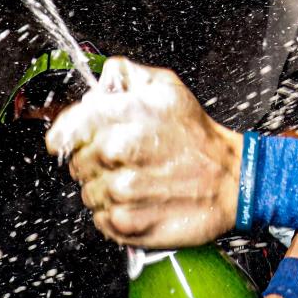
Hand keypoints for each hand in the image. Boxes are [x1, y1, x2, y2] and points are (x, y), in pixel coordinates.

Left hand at [46, 57, 242, 247]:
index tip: (74, 141)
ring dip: (105, 189)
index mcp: (124, 116)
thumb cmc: (199, 138)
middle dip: (95, 161)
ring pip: (87, 192)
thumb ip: (125, 74)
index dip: (67, 136)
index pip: (65, 131)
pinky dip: (115, 214)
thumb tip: (98, 83)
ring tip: (138, 182)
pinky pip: (100, 218)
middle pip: (76, 162)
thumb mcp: (167, 87)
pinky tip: (139, 202)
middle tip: (126, 161)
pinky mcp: (127, 223)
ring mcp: (121, 190)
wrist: (232, 181)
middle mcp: (119, 153)